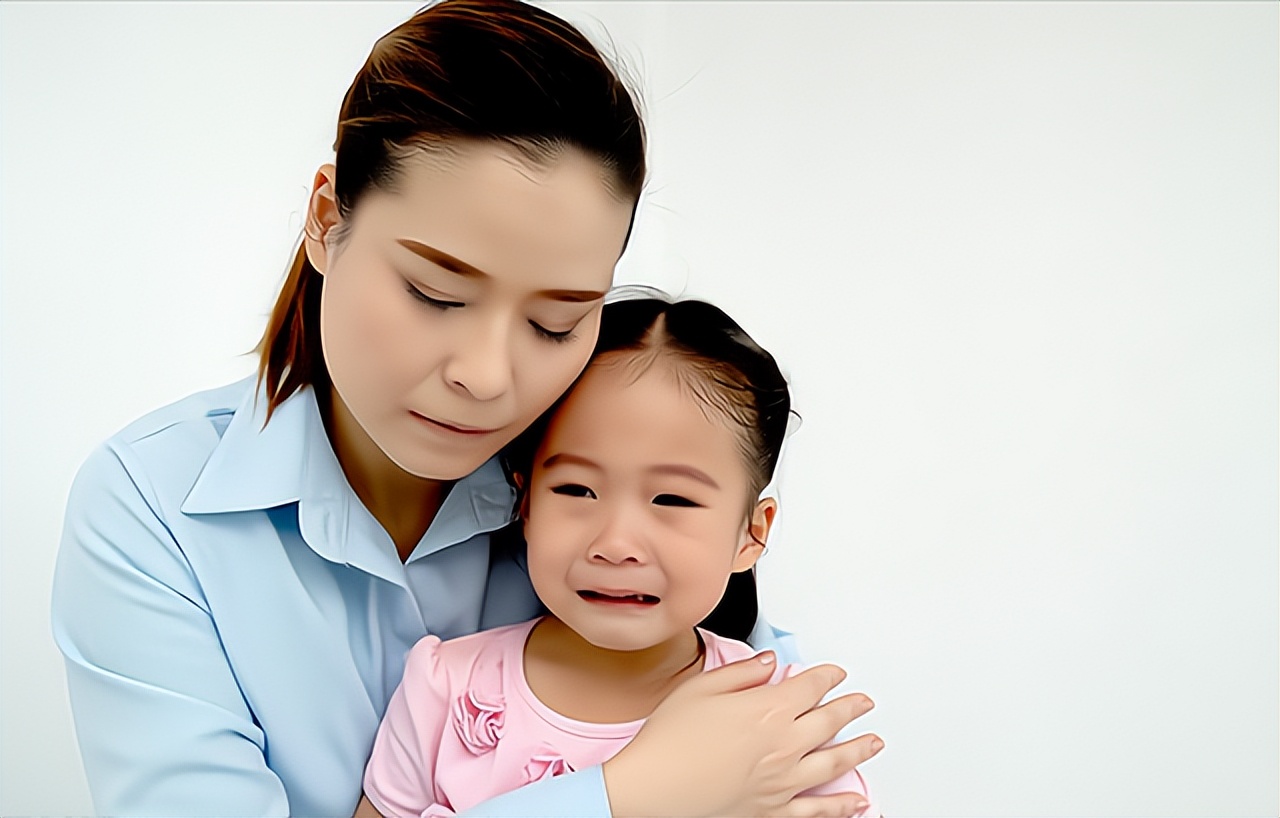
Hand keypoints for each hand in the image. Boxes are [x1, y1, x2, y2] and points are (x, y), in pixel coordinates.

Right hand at [602, 652, 881, 817]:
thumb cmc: (669, 742)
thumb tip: (767, 663)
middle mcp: (783, 745)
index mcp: (767, 710)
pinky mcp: (774, 810)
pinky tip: (856, 801)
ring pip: (834, 763)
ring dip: (859, 750)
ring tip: (874, 742)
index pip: (810, 686)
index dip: (827, 676)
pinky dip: (841, 805)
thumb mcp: (699, 689)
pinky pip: (817, 809)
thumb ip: (740, 674)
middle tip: (864, 702)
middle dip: (851, 708)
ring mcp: (782, 781)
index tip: (835, 673)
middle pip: (830, 721)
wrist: (653, 791)